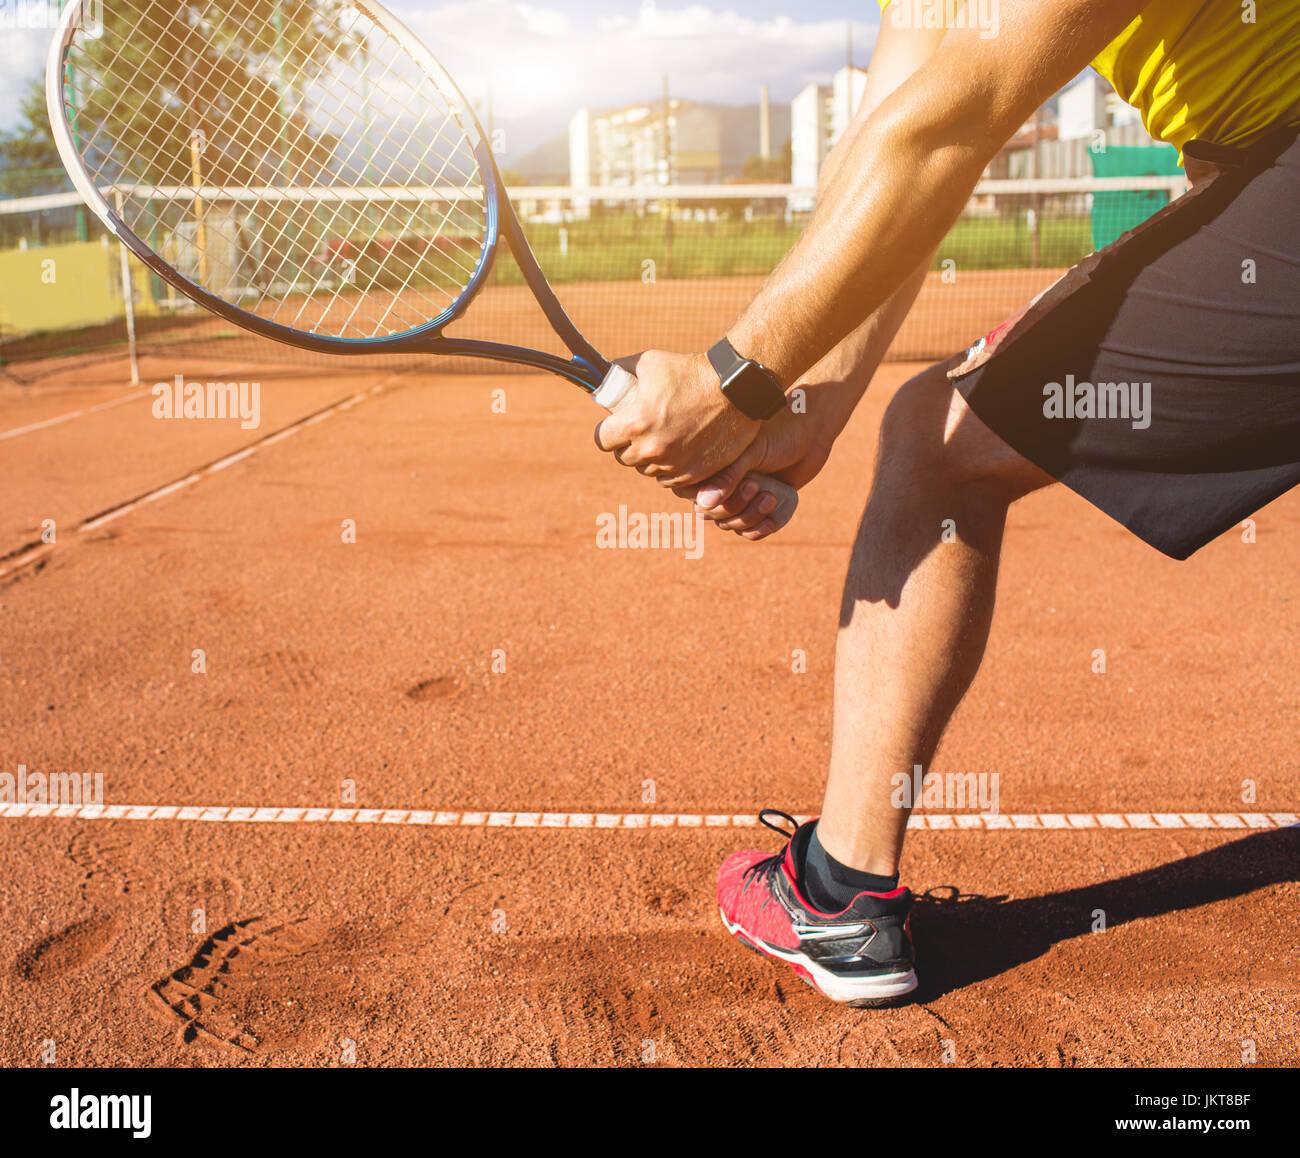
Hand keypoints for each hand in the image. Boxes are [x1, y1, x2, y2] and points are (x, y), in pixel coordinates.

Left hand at [593, 349, 761, 487]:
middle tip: (642, 430)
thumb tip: (604, 375)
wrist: (736, 389)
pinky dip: (670, 469)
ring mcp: (673, 465)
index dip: (608, 432)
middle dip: (628, 444)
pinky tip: (678, 451)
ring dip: (650, 458)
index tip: (616, 426)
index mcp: (635, 423)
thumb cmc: (691, 371)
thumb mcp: (650, 362)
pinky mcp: (694, 474)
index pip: (602, 441)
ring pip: (646, 470)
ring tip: (663, 438)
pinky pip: (669, 480)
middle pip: (623, 458)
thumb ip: (621, 370)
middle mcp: (651, 449)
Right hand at [672, 404, 829, 539]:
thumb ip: (727, 477)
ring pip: (731, 524)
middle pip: (712, 514)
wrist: (811, 433)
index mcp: (711, 465)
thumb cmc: (779, 435)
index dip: (705, 499)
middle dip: (734, 507)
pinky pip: (749, 531)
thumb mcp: (750, 452)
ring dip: (749, 518)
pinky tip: (770, 522)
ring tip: (771, 498)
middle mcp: (721, 482)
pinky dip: (758, 530)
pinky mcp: (759, 507)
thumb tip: (702, 505)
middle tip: (756, 486)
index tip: (732, 485)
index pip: (691, 493)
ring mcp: (740, 496)